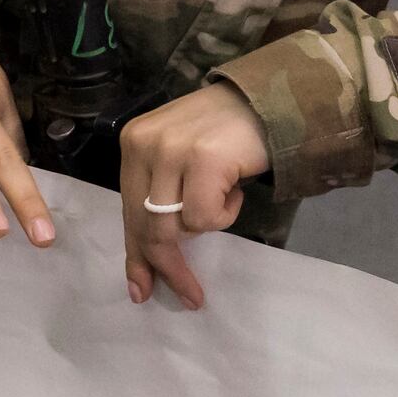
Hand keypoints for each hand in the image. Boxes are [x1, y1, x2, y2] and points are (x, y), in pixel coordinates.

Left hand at [116, 84, 273, 309]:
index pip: (128, 210)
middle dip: (166, 265)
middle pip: (145, 224)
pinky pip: (204, 217)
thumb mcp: (180, 159)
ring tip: (226, 204)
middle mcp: (144, 144)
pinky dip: (225, 214)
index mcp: (133, 144)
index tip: (140, 289)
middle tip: (190, 296)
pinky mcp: (202, 160)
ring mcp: (171, 150)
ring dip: (204, 229)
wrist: (269, 100)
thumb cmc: (226, 134)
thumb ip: (161, 196)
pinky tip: (235, 189)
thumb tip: (150, 258)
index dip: (136, 254)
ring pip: (173, 226)